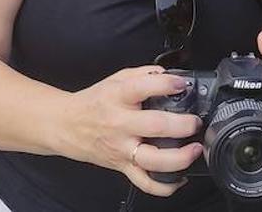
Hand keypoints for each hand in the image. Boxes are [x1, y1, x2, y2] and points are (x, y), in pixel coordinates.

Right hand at [62, 66, 203, 196]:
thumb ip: (142, 75)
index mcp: (117, 98)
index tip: (181, 84)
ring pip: (154, 160)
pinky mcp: (122, 166)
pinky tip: (180, 177)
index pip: (142, 88)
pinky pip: (146, 183)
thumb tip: (167, 74)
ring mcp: (122, 149)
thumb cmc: (92, 103)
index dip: (165, 84)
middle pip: (155, 126)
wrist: (66, 125)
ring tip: (195, 149)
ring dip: (180, 157)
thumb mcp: (114, 80)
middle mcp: (120, 124)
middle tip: (195, 122)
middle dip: (183, 124)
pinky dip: (166, 186)